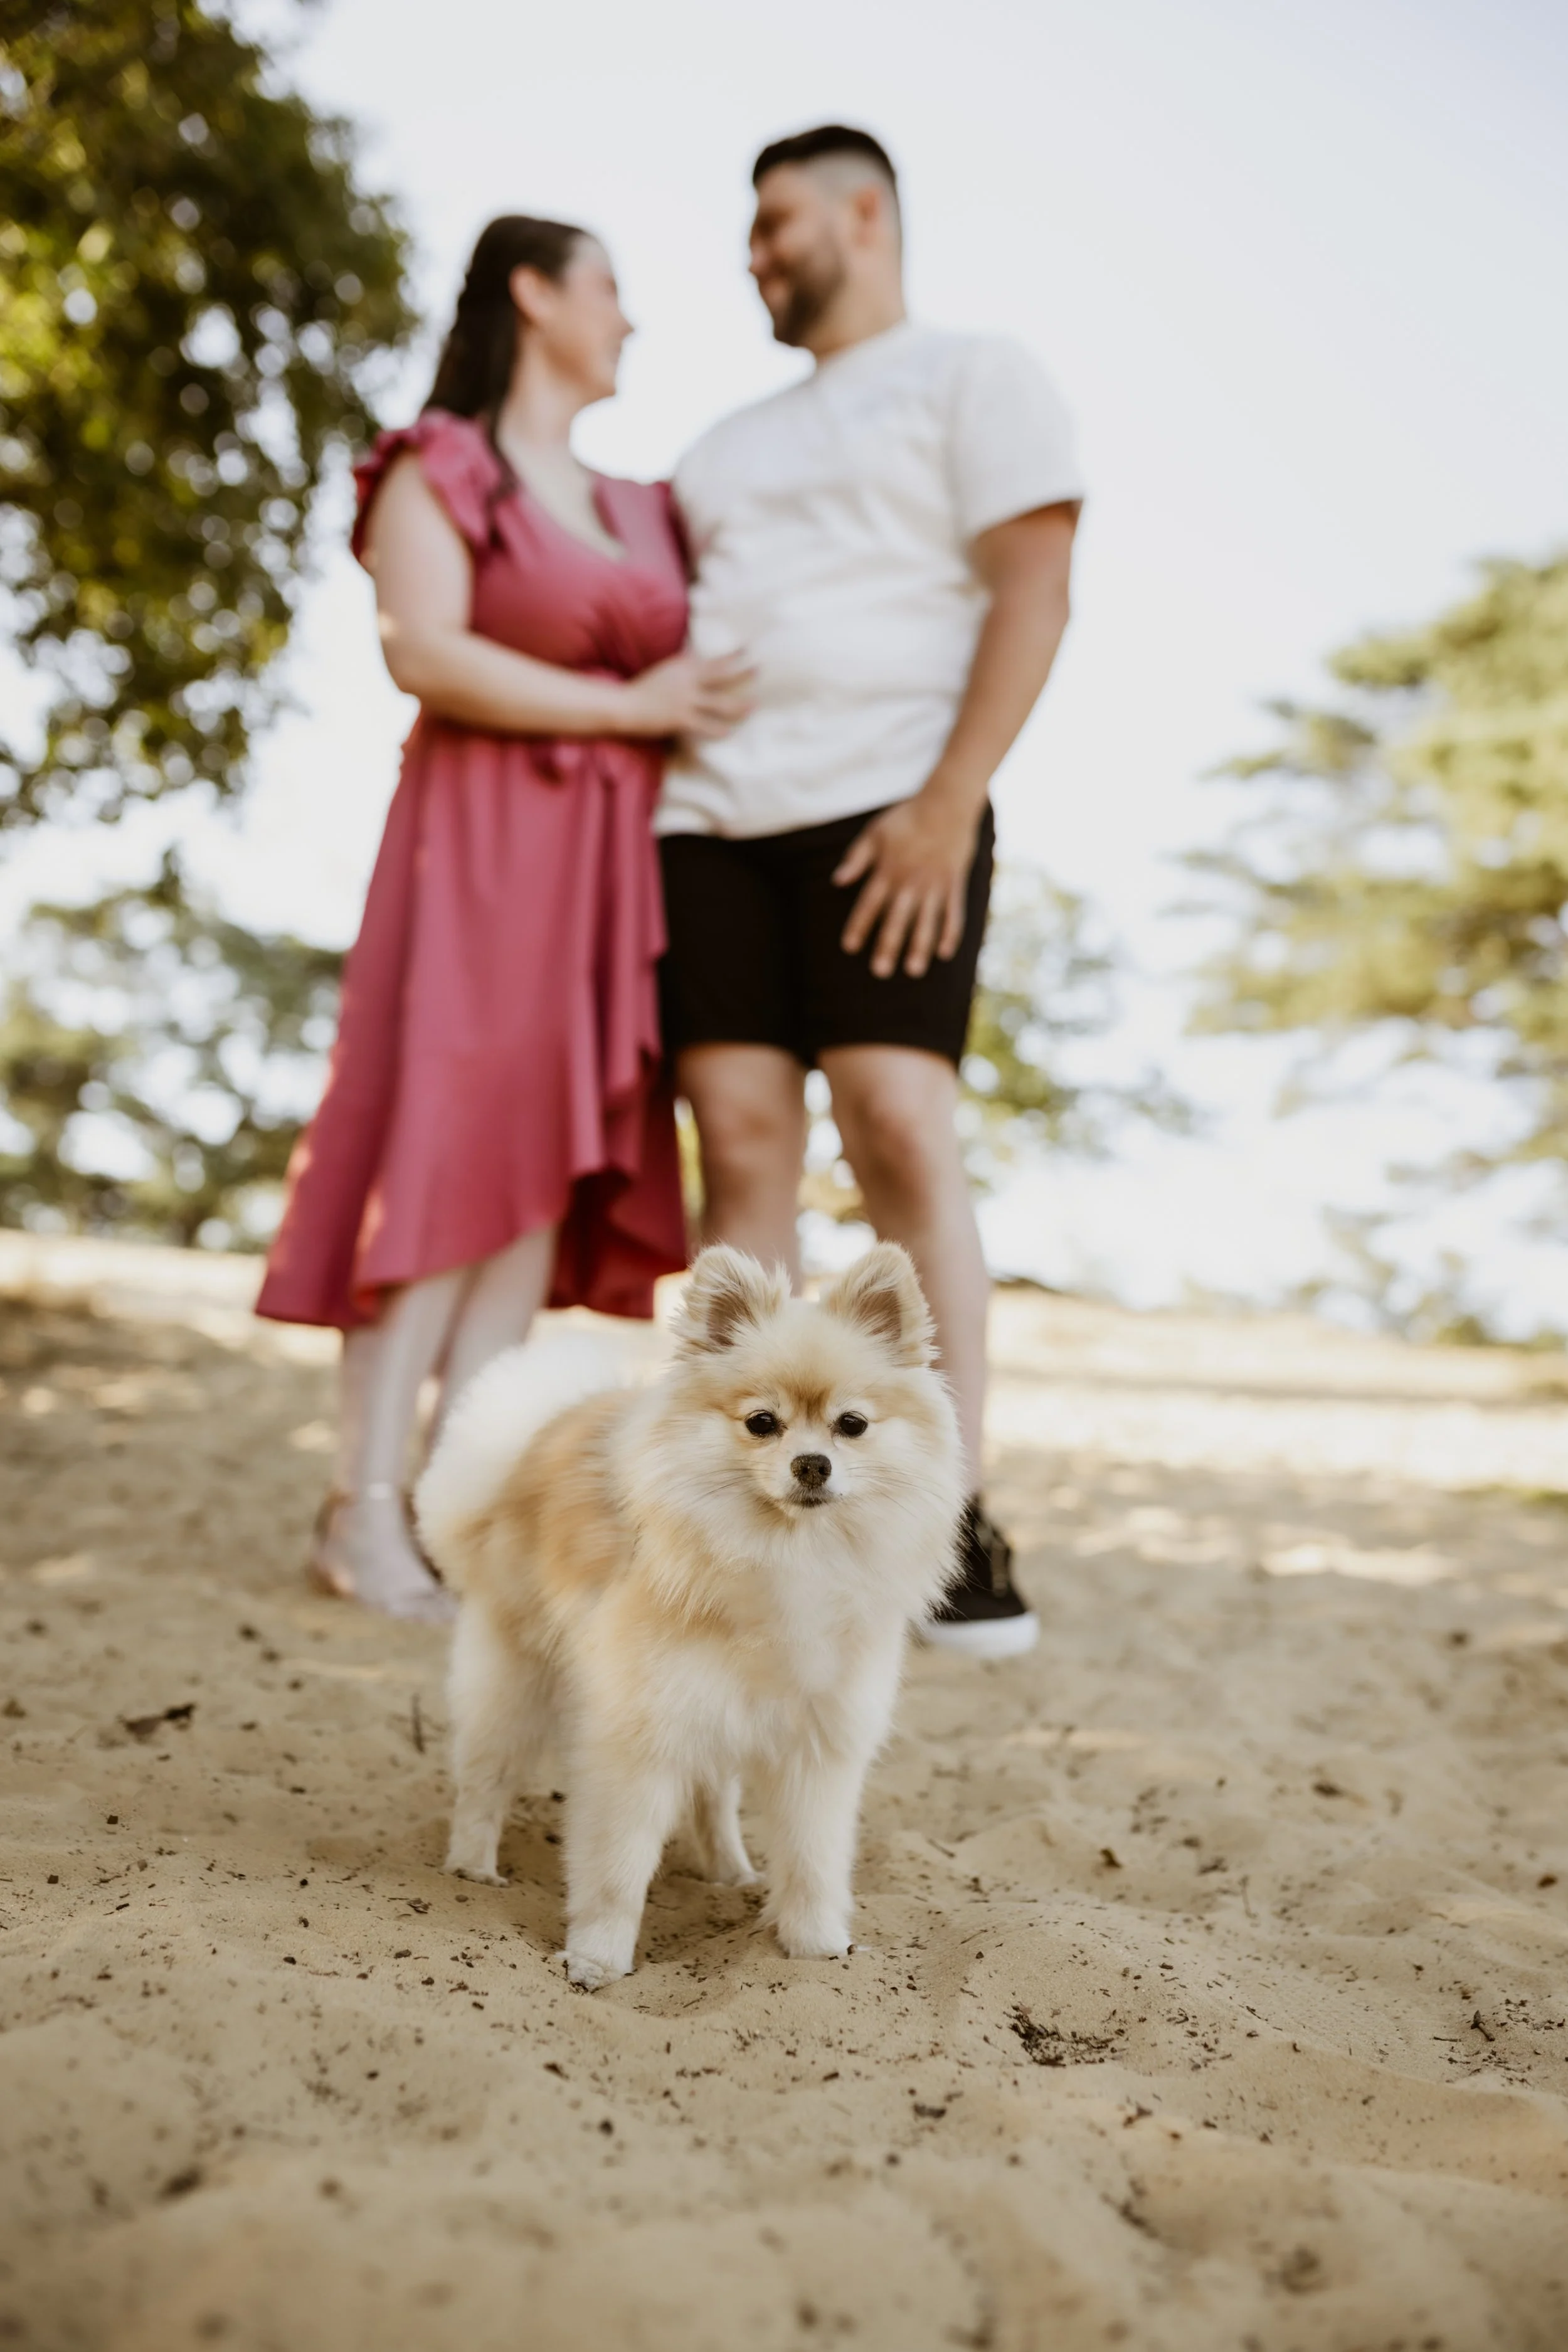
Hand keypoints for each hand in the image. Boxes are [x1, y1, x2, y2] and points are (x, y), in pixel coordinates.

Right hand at [622, 649, 753, 740]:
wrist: (625, 705)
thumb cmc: (644, 689)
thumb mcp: (666, 671)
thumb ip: (684, 668)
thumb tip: (698, 659)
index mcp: (684, 666)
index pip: (714, 660)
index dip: (733, 656)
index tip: (747, 650)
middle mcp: (688, 680)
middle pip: (723, 676)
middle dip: (743, 674)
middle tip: (759, 670)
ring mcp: (686, 700)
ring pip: (721, 704)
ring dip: (739, 706)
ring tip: (753, 706)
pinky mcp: (681, 719)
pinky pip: (706, 725)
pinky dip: (719, 730)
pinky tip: (729, 732)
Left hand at [834, 790, 980, 978]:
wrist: (946, 803)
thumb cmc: (906, 818)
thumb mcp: (875, 833)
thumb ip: (856, 858)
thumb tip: (837, 881)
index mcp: (888, 871)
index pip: (869, 904)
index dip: (859, 926)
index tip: (849, 948)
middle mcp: (910, 882)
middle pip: (896, 919)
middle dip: (888, 946)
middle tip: (880, 972)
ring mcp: (934, 885)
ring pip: (926, 921)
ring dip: (919, 947)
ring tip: (913, 971)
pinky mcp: (954, 884)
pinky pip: (953, 913)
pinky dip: (950, 933)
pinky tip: (944, 954)